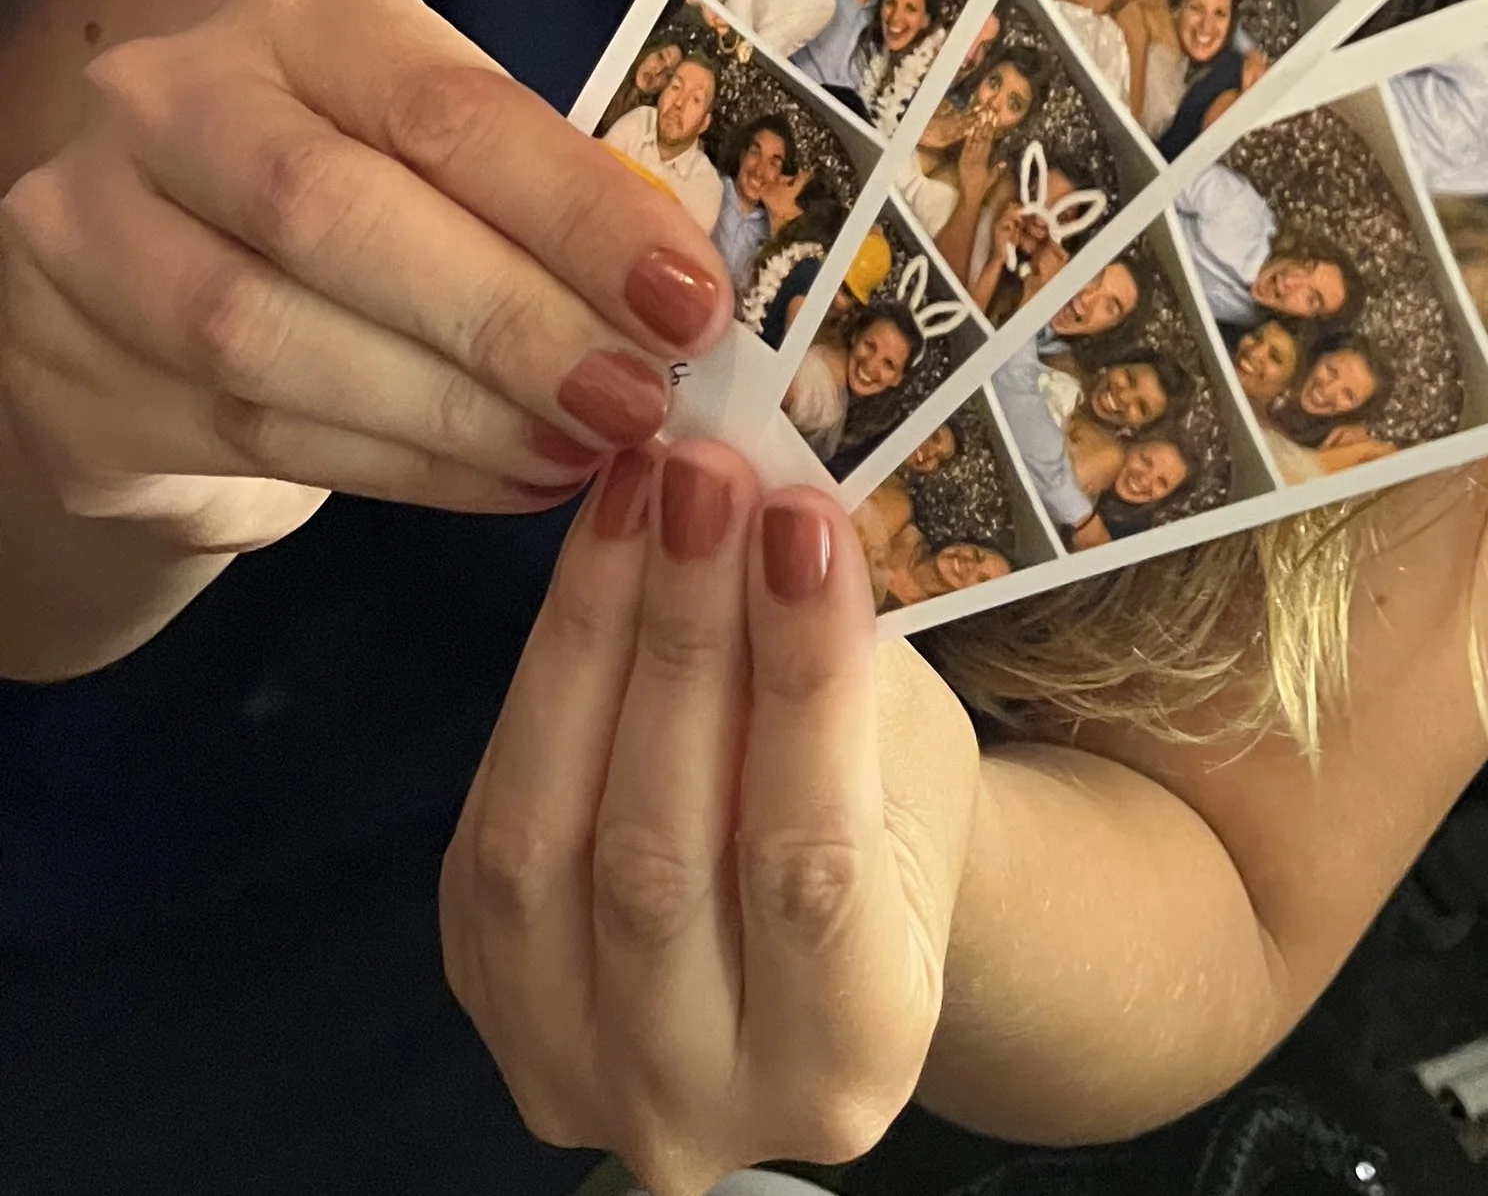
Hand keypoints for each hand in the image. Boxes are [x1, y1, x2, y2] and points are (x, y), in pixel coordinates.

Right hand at [0, 0, 731, 552]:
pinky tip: (500, 481)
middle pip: (340, 213)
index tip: (689, 300)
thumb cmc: (349, 214)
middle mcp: (174, 96)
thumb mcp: (434, 160)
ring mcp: (91, 225)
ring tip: (577, 452)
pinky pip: (246, 430)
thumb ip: (538, 194)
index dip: (574, 209)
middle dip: (511, 320)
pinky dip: (397, 465)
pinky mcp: (61, 362)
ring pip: (274, 336)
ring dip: (454, 412)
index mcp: (301, 18)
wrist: (147, 313)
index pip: (445, 106)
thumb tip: (686, 282)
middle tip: (636, 400)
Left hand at [444, 443, 976, 1193]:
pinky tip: (590, 562)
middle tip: (700, 473)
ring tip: (638, 488)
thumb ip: (840, 655)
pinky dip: (541, 683)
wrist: (825, 931)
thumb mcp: (907, 751)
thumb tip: (772, 491)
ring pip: (546, 845)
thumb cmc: (889, 817)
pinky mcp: (487, 1003)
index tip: (797, 518)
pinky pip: (488, 837)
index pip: (809, 865)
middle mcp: (701, 1108)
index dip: (798, 683)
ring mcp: (573, 1073)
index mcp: (850, 1060)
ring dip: (594, 638)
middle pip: (662, 855)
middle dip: (682, 637)